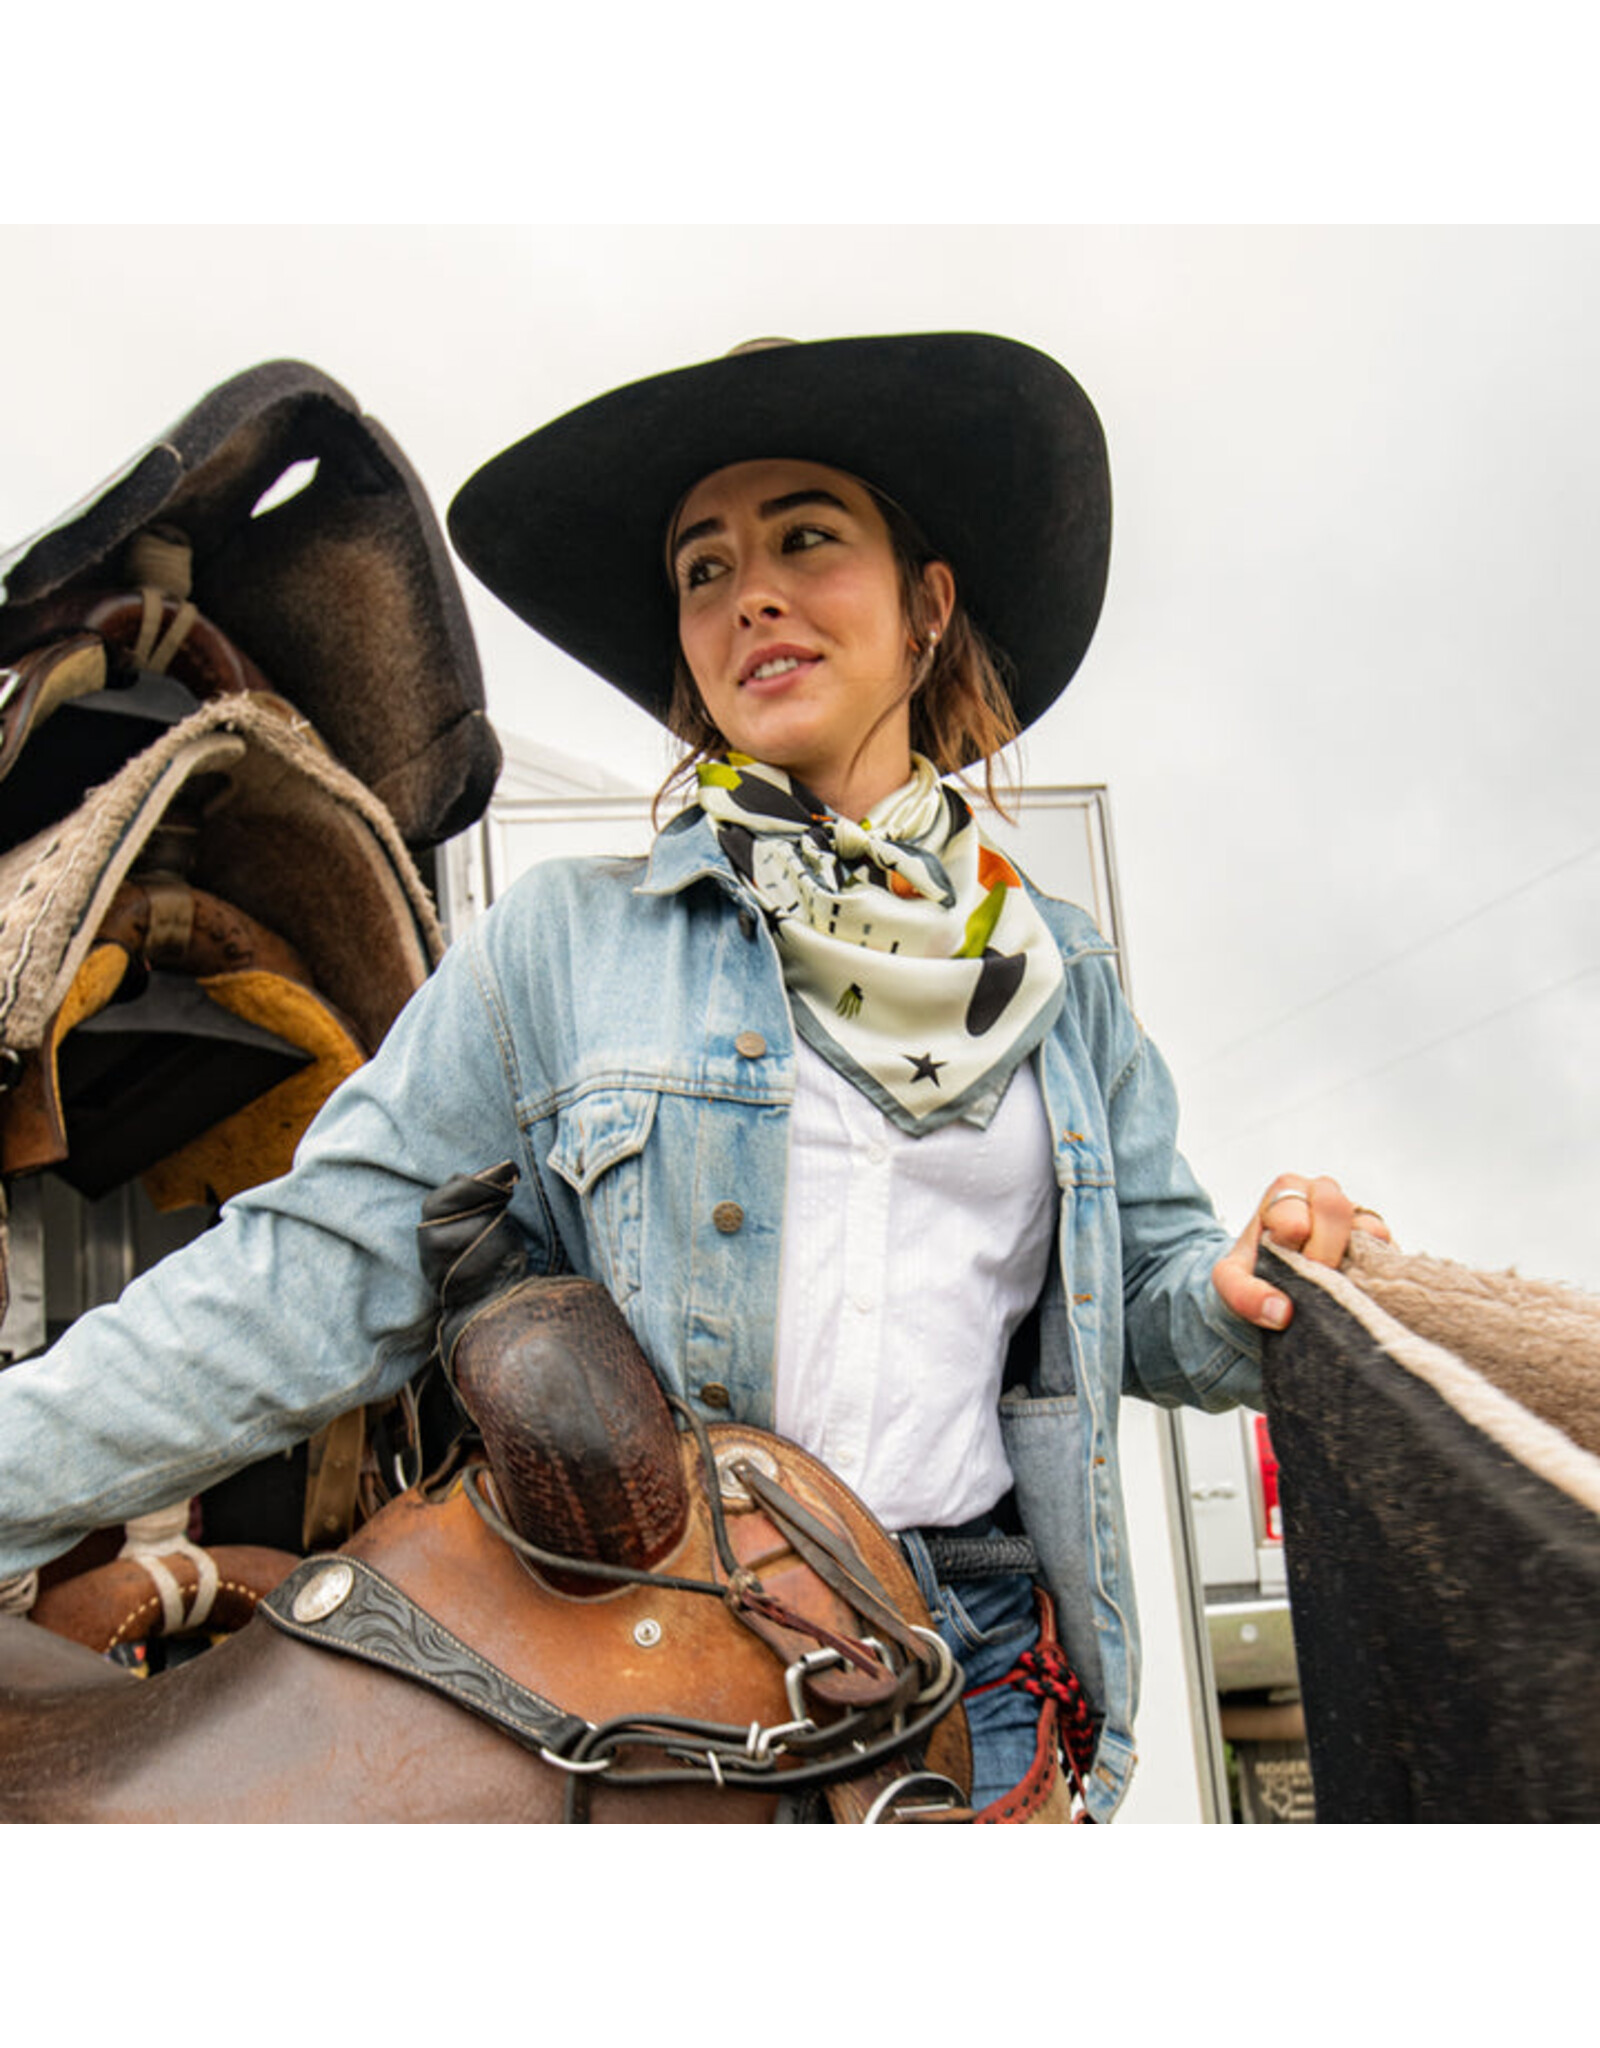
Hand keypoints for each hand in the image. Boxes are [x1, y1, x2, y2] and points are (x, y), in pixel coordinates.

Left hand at [1212, 1175, 1390, 1331]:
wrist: (1276, 1282)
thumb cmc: (1253, 1273)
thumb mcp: (1231, 1282)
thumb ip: (1243, 1295)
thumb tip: (1282, 1312)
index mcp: (1285, 1192)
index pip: (1296, 1209)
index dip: (1294, 1240)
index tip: (1287, 1264)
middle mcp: (1323, 1195)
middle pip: (1335, 1206)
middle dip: (1323, 1250)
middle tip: (1315, 1275)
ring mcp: (1356, 1216)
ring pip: (1370, 1227)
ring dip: (1352, 1260)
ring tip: (1334, 1281)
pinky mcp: (1381, 1242)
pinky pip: (1391, 1251)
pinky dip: (1377, 1270)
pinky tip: (1358, 1286)